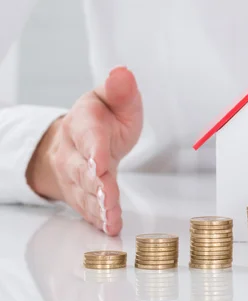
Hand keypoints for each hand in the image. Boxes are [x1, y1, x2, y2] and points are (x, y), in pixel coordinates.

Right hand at [27, 67, 142, 234]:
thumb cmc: (104, 119)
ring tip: (110, 218)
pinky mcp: (78, 194)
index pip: (88, 137)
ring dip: (98, 207)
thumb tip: (123, 74)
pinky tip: (109, 227)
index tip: (100, 164)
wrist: (78, 139)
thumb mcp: (115, 100)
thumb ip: (120, 91)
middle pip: (83, 170)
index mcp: (82, 122)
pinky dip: (97, 219)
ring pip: (84, 192)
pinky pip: (86, 207)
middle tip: (107, 198)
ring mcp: (72, 174)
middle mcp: (71, 151)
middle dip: (96, 186)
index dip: (94, 152)